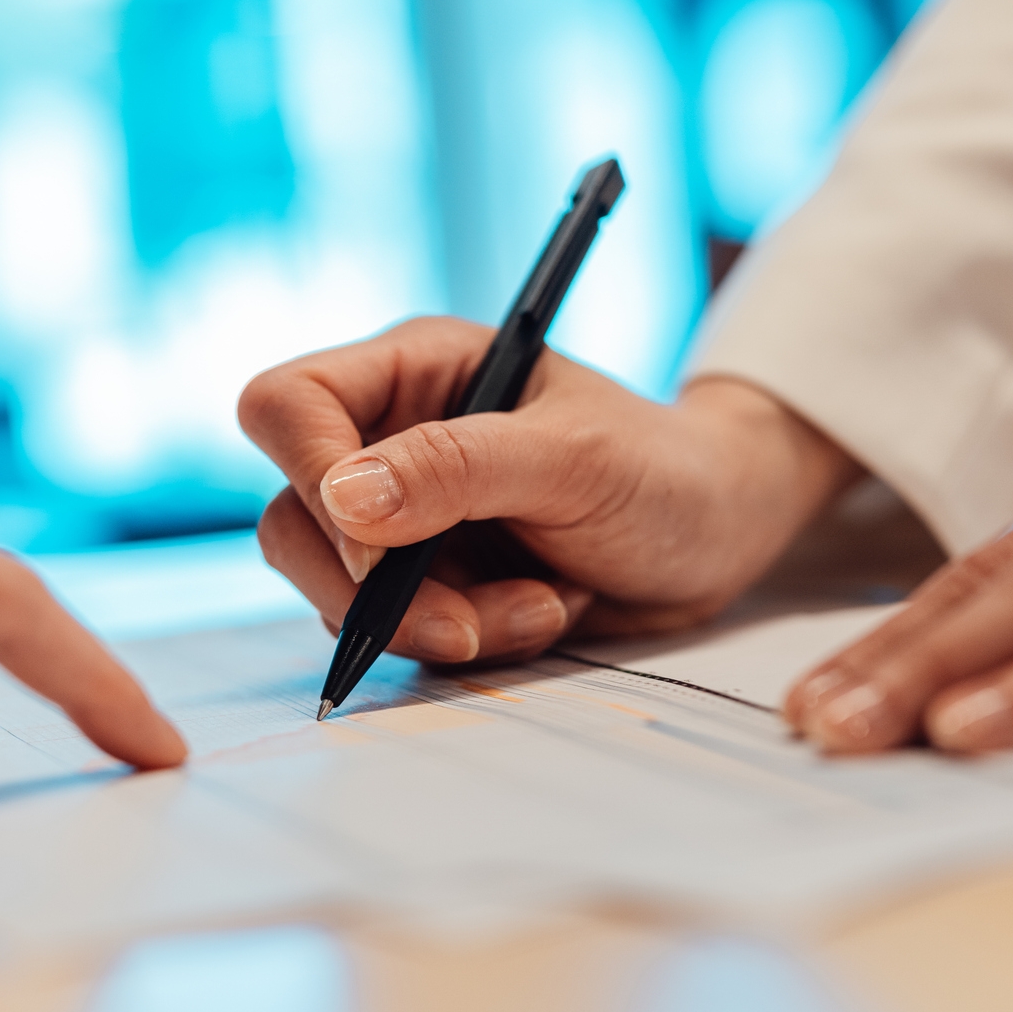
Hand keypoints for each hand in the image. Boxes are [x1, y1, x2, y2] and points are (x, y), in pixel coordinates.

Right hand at [238, 316, 858, 663]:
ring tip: (541, 606)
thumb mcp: (573, 459)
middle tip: (465, 622)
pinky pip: (398, 634)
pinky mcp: (429, 585)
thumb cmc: (664, 468)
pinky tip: (545, 612)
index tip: (377, 549)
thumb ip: (457, 468)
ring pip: (340, 592)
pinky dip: (469, 640)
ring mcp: (405, 520)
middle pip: (293, 517)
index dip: (311, 475)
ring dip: (433, 622)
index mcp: (414, 371)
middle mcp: (392, 439)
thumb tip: (342, 498)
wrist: (722, 534)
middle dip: (371, 589)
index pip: (290, 406)